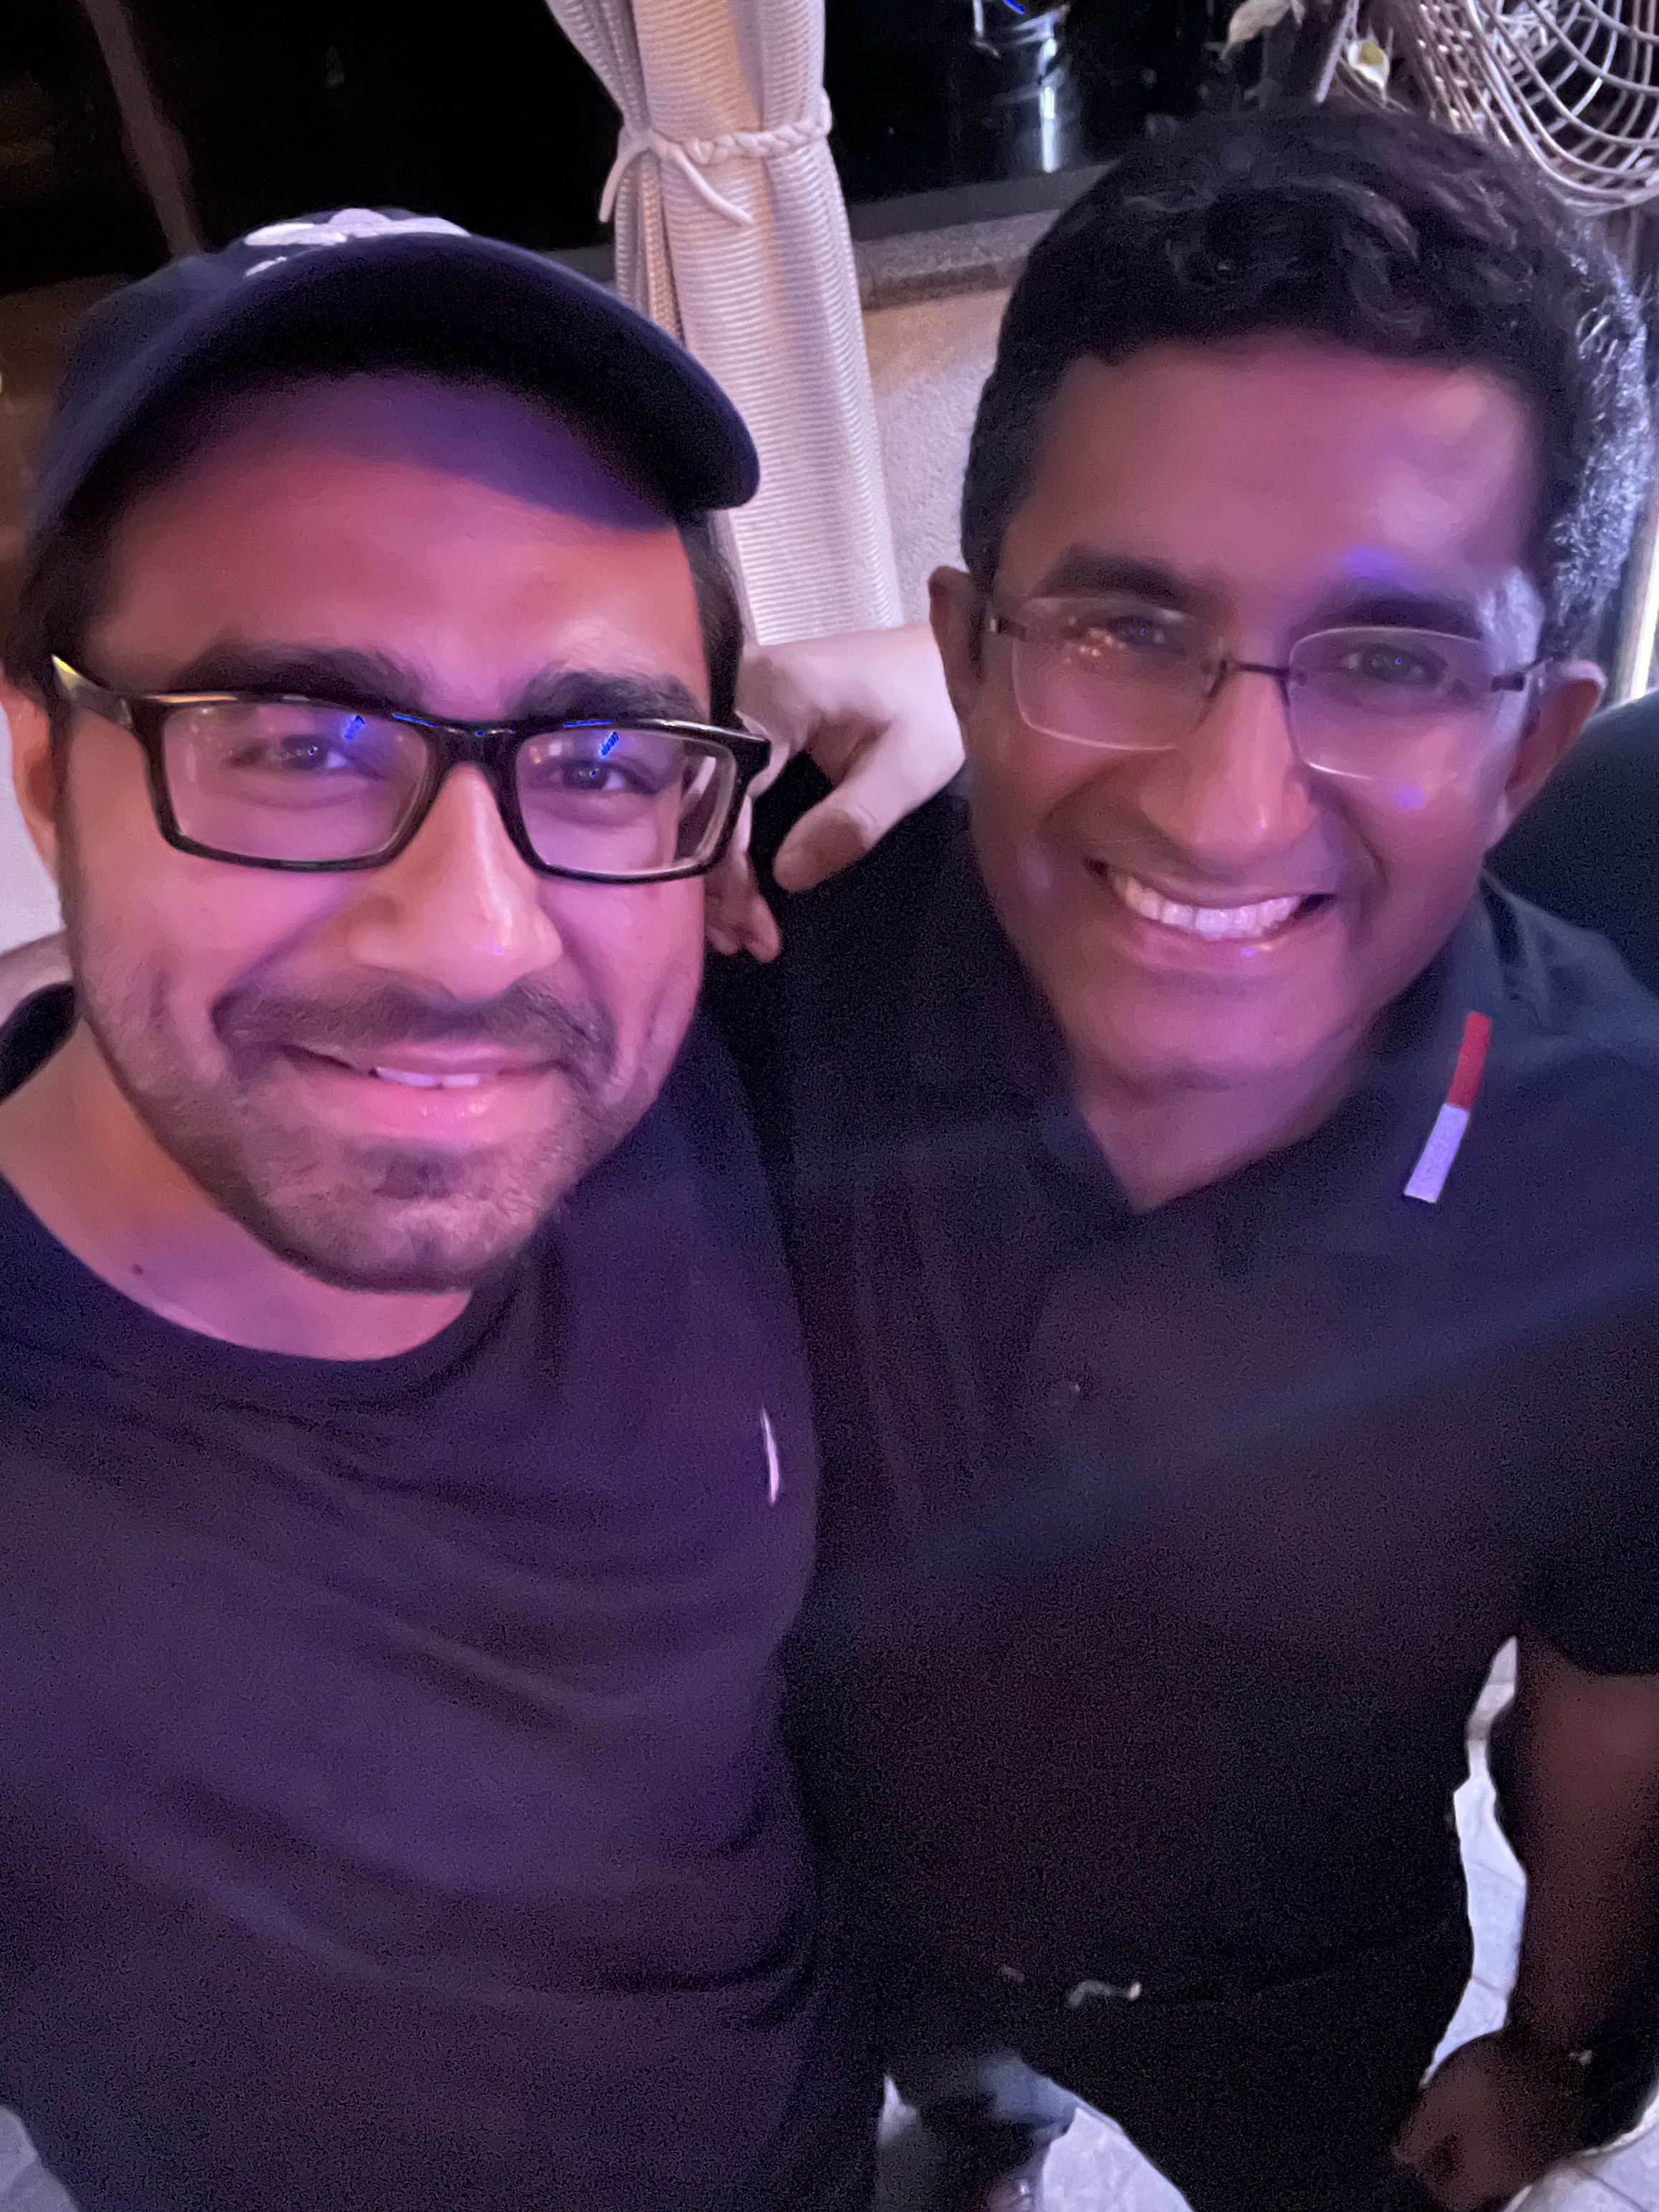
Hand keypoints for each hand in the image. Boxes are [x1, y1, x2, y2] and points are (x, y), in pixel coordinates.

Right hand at [703, 623, 963, 962]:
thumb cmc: (932, 704)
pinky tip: (734, 891)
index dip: (729, 871)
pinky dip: (717, 840)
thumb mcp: (911, 767)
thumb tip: (787, 876)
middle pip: (692, 798)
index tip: (753, 929)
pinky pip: (706, 784)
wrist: (932, 659)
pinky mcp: (731, 717)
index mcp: (775, 695)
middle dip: (710, 881)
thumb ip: (853, 819)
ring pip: (691, 796)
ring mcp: (725, 700)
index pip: (723, 794)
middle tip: (741, 943)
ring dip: (710, 868)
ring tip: (739, 932)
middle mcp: (733, 689)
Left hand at [1393, 2028, 1583, 2209]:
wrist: (1542, 2047)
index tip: (1415, 2143)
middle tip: (1431, 2120)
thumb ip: (1415, 2138)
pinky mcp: (1550, 2132)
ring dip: (1472, 2140)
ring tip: (1454, 2104)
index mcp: (1488, 2179)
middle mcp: (1516, 2178)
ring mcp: (1538, 2157)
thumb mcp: (1437, 2106)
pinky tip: (1485, 2098)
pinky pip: (1514, 2140)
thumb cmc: (1487, 2080)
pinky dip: (1496, 2126)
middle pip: (1474, 2180)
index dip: (1427, 2175)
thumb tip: (1402, 2158)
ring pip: (1494, 2159)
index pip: (1451, 2197)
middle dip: (1449, 2155)